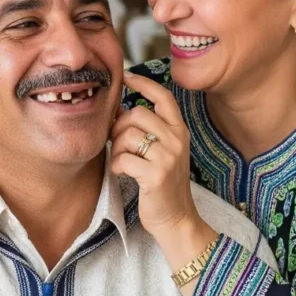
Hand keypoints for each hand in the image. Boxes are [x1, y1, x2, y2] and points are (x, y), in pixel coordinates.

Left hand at [111, 72, 217, 295]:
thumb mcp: (164, 152)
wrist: (176, 219)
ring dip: (116, 150)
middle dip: (119, 127)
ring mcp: (168, 157)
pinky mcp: (156, 175)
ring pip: (128, 136)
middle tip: (118, 144)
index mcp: (179, 131)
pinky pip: (123, 159)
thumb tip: (121, 110)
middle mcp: (177, 140)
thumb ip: (150, 130)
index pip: (163, 97)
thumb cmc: (163, 185)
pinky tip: (122, 174)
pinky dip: (116, 167)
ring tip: (121, 163)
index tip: (125, 76)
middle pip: (137, 114)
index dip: (143, 83)